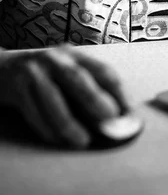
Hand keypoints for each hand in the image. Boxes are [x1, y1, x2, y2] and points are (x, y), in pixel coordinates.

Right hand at [0, 44, 132, 148]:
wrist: (2, 68)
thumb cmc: (43, 74)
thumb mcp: (66, 71)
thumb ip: (87, 87)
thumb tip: (115, 115)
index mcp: (74, 54)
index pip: (101, 69)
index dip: (118, 90)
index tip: (129, 111)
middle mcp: (55, 58)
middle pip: (77, 77)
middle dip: (95, 99)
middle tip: (110, 119)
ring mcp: (34, 70)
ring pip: (53, 97)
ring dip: (69, 121)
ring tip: (82, 140)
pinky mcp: (16, 86)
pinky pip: (33, 110)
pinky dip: (46, 127)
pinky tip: (57, 139)